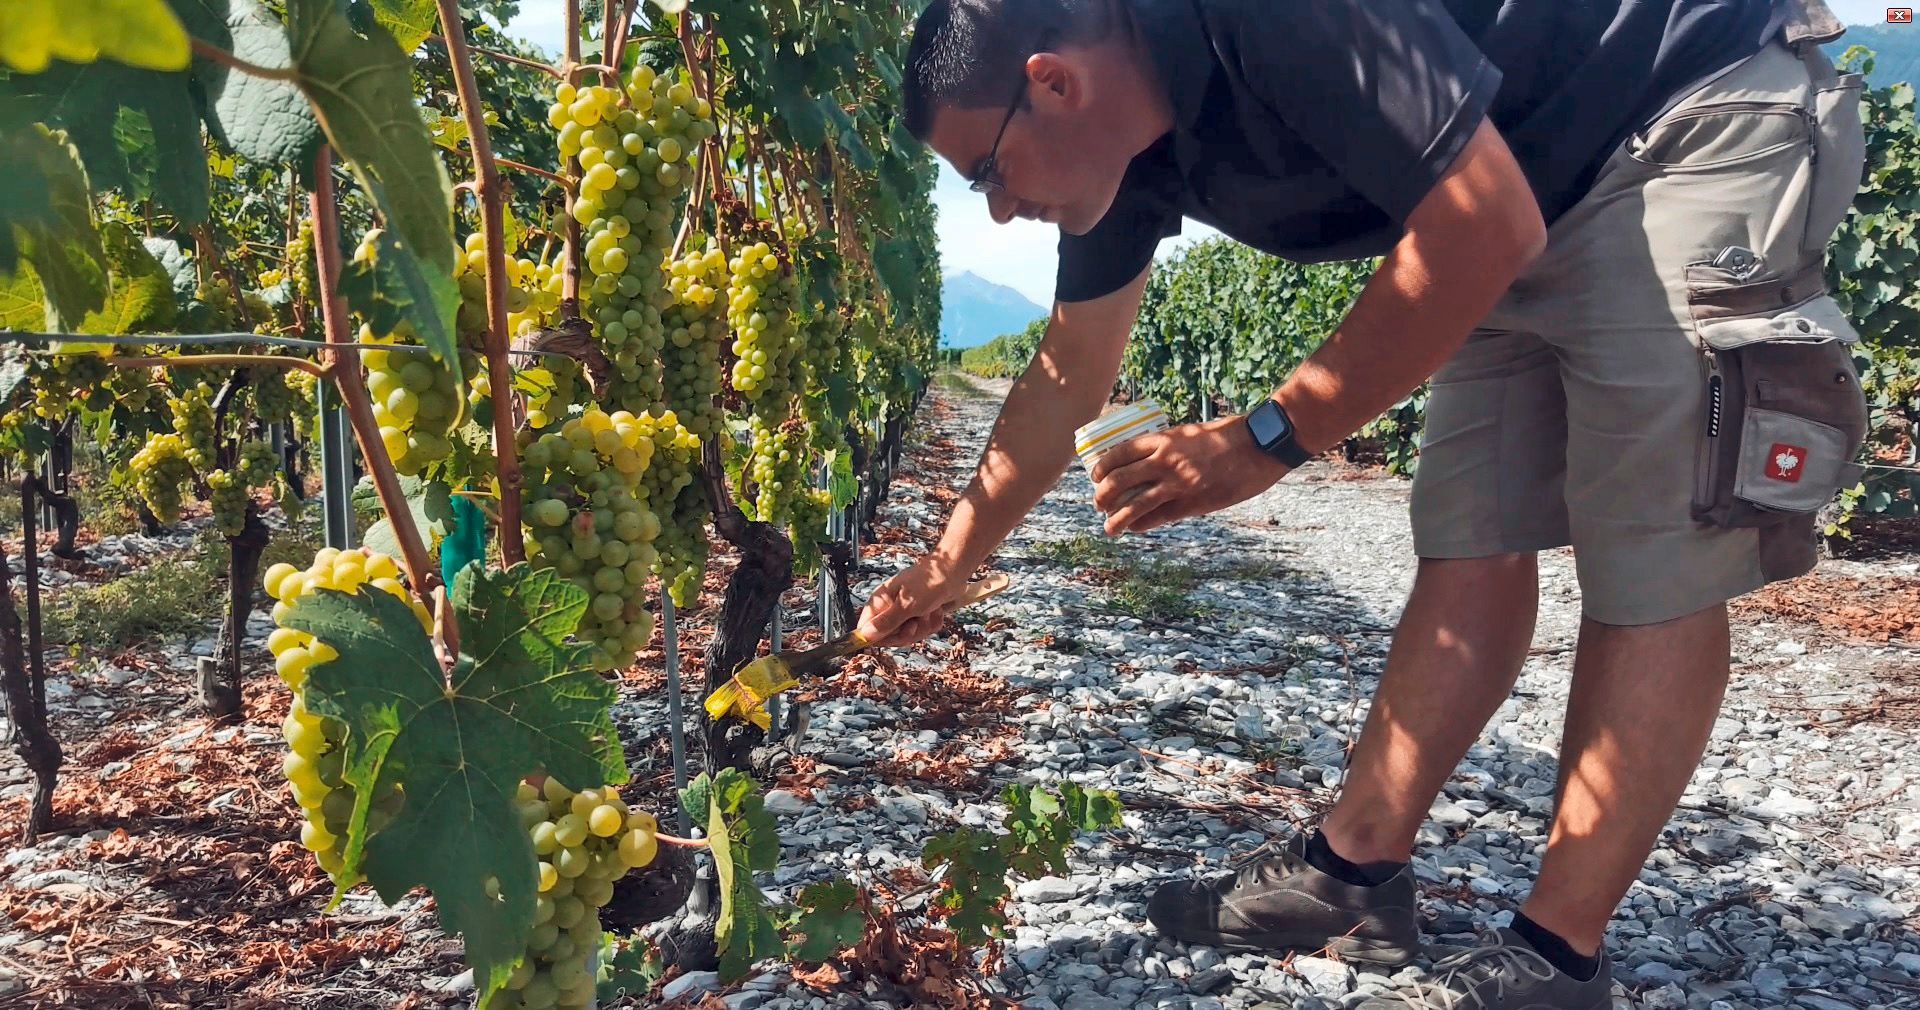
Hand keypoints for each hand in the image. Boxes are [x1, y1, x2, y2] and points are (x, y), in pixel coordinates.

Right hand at [856, 556, 968, 647]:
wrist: (954, 572)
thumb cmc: (929, 583)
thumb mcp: (906, 605)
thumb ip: (886, 622)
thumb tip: (864, 635)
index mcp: (880, 602)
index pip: (866, 629)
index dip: (879, 638)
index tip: (895, 636)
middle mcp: (890, 607)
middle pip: (889, 636)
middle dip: (907, 633)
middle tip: (916, 622)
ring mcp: (905, 612)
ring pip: (908, 635)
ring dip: (923, 627)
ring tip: (929, 611)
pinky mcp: (920, 615)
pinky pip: (922, 631)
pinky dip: (932, 623)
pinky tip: (937, 610)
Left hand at [1088, 415, 1291, 535]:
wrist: (1261, 445)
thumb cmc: (1230, 436)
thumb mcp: (1192, 433)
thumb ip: (1171, 447)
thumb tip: (1153, 463)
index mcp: (1164, 438)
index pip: (1120, 452)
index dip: (1102, 467)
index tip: (1095, 476)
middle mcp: (1166, 460)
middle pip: (1119, 479)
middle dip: (1102, 494)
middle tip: (1098, 503)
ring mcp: (1179, 483)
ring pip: (1134, 504)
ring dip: (1116, 519)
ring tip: (1108, 528)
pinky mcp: (1194, 503)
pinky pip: (1159, 517)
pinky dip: (1142, 524)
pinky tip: (1135, 528)